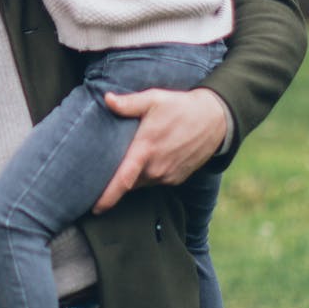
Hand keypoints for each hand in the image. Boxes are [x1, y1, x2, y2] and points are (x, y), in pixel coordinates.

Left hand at [92, 88, 231, 212]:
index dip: (106, 197)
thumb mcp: (154, 99)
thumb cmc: (181, 107)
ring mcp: (167, 176)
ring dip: (134, 174)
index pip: (122, 180)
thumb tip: (108, 100)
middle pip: (127, 181)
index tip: (94, 208)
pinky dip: (148, 174)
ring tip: (132, 158)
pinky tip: (150, 158)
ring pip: (140, 182)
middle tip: (105, 169)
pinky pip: (154, 181)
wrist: (215, 119)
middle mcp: (156, 168)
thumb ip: (129, 103)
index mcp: (145, 150)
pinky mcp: (176, 179)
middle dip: (116, 179)